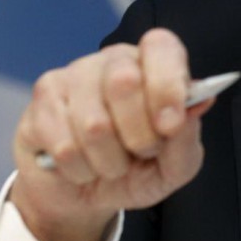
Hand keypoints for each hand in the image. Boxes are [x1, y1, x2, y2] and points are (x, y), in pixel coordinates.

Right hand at [8, 28, 211, 240]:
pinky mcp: (43, 100)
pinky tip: (82, 166)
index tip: (170, 125)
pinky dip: (80, 170)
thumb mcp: (173, 167)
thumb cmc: (135, 170)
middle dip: (139, 136)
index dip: (167, 84)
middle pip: (124, 82)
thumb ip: (187, 140)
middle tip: (141, 153)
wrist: (82, 194)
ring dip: (109, 162)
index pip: (160, 46)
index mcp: (152, 65)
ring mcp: (73, 75)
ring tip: (111, 164)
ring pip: (93, 124)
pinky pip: (64, 145)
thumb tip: (197, 106)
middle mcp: (113, 60)